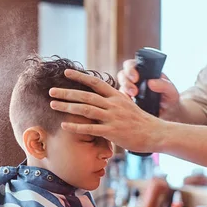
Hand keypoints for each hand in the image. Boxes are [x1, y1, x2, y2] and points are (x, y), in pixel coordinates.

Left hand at [49, 69, 165, 152]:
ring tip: (52, 105)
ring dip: (67, 107)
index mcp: (116, 96)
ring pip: (86, 110)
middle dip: (66, 92)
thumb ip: (112, 100)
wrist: (156, 134)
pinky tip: (64, 126)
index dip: (80, 76)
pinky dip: (76, 127)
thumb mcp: (126, 105)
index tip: (66, 72)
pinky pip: (91, 129)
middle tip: (51, 91)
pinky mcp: (113, 132)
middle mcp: (113, 104)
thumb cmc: (139, 121)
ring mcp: (113, 118)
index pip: (95, 82)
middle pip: (86, 95)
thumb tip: (98, 96)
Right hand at [117, 59, 180, 120]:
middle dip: (126, 82)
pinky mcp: (125, 99)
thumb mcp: (172, 91)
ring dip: (123, 91)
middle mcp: (134, 78)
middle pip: (122, 74)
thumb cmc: (169, 99)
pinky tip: (129, 103)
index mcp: (144, 71)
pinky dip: (121, 99)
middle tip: (134, 92)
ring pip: (119, 86)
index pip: (132, 64)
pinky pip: (118, 97)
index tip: (136, 78)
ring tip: (132, 98)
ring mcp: (128, 88)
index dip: (130, 69)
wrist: (167, 113)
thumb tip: (151, 82)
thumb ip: (165, 85)